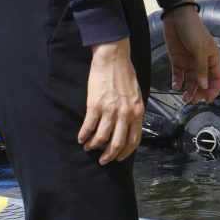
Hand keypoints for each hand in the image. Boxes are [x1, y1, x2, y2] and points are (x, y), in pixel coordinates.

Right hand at [79, 38, 143, 164]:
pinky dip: (84, 135)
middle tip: (103, 160)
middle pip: (117, 143)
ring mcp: (110, 110)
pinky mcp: (96, 105)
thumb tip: (128, 126)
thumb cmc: (124, 74)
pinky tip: (81, 138)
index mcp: (137, 112)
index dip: (125, 152)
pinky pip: (89, 126)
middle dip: (109, 155)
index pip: (134, 140)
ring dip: (94, 146)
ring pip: (102, 138)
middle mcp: (125, 114)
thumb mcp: (136, 95)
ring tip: (89, 148)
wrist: (113, 58)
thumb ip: (133, 112)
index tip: (119, 158)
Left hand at [163, 3, 219, 106]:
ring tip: (184, 98)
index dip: (213, 90)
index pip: (217, 79)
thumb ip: (201, 68)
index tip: (207, 99)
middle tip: (193, 100)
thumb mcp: (200, 48)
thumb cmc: (193, 29)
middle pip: (203, 83)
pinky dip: (178, 82)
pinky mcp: (178, 61)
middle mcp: (202, 62)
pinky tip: (176, 86)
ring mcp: (189, 62)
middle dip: (200, 93)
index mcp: (213, 58)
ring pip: (191, 82)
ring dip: (189, 91)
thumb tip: (204, 85)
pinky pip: (179, 75)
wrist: (176, 17)